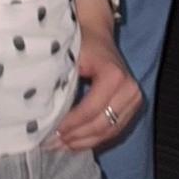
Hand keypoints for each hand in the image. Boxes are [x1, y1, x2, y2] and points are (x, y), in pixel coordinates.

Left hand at [43, 4, 141, 151]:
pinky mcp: (133, 107)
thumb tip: (43, 112)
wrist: (97, 32)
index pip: (91, 109)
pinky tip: (75, 142)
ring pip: (109, 132)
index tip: (50, 132)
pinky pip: (114, 130)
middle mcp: (130, 90)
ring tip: (60, 146)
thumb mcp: (70, 56)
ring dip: (84, 142)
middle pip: (102, 125)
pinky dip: (94, 138)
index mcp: (114, 76)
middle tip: (52, 144)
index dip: (71, 124)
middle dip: (76, 137)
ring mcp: (134, 100)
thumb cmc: (81, 42)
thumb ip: (62, 82)